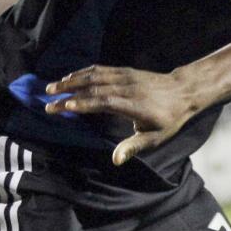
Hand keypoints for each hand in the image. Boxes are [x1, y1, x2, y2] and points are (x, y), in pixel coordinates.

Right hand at [45, 65, 197, 165]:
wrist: (183, 90)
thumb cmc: (169, 118)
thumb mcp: (155, 137)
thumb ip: (134, 147)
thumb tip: (115, 160)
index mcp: (132, 104)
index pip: (103, 102)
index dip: (83, 104)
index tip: (63, 107)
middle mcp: (126, 87)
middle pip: (93, 87)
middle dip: (68, 92)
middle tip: (47, 98)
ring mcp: (125, 77)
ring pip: (95, 75)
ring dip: (72, 80)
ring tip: (53, 86)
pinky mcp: (125, 71)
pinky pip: (101, 69)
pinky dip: (84, 72)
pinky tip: (72, 76)